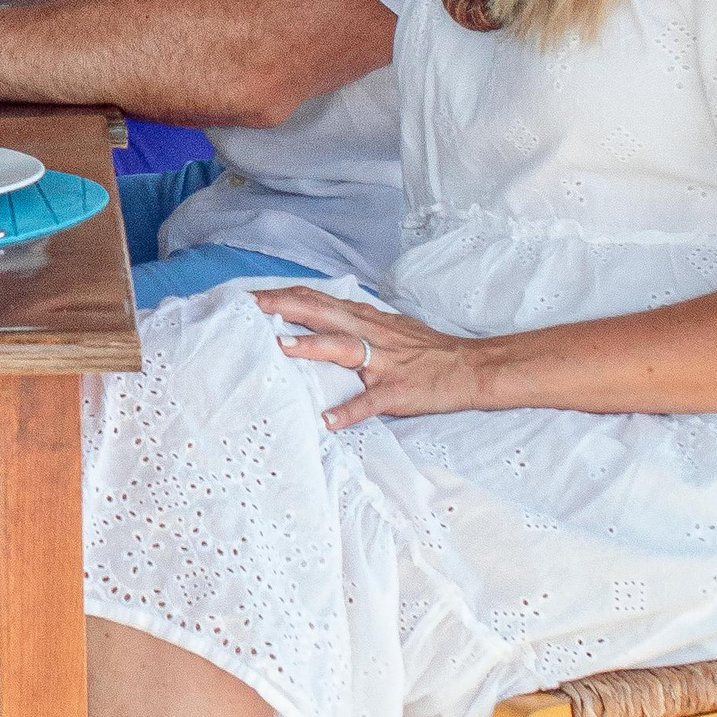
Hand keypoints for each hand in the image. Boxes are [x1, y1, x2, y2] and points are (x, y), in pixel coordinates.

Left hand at [252, 285, 488, 432]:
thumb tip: (313, 315)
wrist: (469, 367)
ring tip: (281, 347)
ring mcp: (383, 362)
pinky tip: (327, 421)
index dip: (282, 295)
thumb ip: (350, 320)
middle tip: (248, 306)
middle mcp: (370, 333)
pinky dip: (348, 411)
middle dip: (284, 307)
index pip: (316, 299)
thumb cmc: (424, 348)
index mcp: (364, 318)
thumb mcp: (385, 325)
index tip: (248, 295)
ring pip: (344, 348)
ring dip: (312, 346)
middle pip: (322, 313)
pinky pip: (370, 402)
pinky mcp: (396, 391)